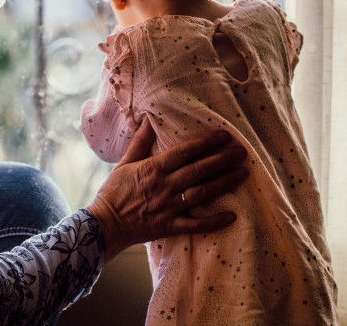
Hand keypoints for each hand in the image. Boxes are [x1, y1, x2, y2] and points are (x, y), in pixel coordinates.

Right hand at [86, 120, 247, 261]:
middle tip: (241, 152)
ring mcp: (168, 208)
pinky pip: (195, 224)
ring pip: (201, 194)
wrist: (104, 224)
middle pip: (197, 171)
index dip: (205, 143)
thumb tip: (148, 119)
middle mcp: (163, 186)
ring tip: (242, 173)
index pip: (183, 153)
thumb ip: (140, 142)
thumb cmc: (114, 192)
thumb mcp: (125, 163)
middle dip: (221, 160)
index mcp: (152, 169)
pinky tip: (232, 215)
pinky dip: (214, 221)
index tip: (223, 136)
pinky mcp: (170, 226)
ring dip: (223, 183)